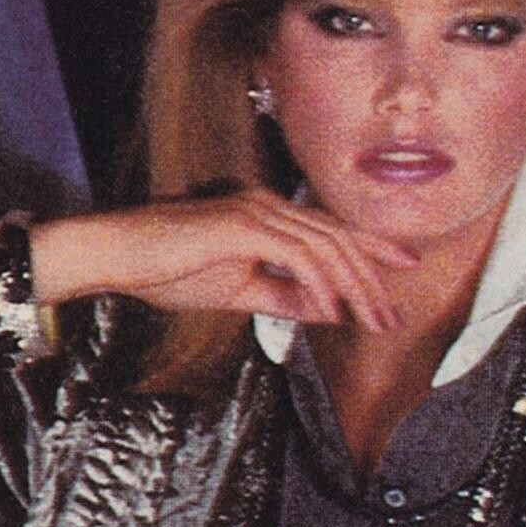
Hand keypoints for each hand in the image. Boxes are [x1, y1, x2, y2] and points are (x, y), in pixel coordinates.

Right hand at [29, 194, 414, 331]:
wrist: (120, 253)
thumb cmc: (169, 270)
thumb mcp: (237, 292)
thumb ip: (283, 298)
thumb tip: (329, 311)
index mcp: (270, 215)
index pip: (333, 230)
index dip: (373, 248)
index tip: (404, 271)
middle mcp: (270, 205)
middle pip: (338, 237)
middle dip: (372, 279)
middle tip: (394, 318)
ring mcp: (256, 211)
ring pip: (324, 246)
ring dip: (353, 286)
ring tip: (372, 321)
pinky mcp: (242, 225)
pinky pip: (295, 254)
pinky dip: (319, 283)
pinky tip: (332, 310)